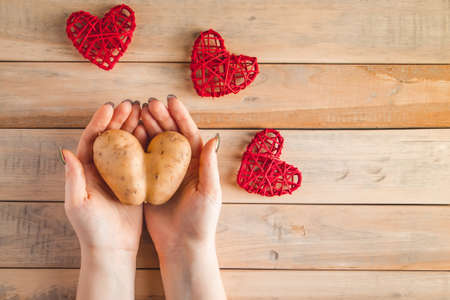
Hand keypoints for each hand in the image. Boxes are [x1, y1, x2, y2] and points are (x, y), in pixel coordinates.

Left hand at [63, 100, 142, 254]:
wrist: (113, 248)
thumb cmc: (91, 229)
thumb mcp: (78, 204)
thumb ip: (73, 178)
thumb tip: (65, 151)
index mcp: (86, 170)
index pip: (92, 140)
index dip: (100, 122)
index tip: (111, 107)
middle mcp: (103, 169)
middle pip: (111, 138)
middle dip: (120, 119)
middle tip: (131, 104)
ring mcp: (120, 174)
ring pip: (127, 145)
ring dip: (133, 127)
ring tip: (143, 112)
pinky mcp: (136, 181)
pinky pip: (141, 158)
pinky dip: (146, 144)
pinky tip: (152, 133)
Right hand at [140, 95, 224, 299]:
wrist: (183, 246)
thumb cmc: (201, 221)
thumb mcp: (209, 192)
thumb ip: (209, 165)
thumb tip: (214, 137)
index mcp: (197, 164)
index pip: (188, 134)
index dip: (180, 116)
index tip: (170, 100)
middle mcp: (180, 166)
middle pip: (170, 135)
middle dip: (160, 118)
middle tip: (149, 103)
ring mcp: (163, 174)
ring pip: (154, 145)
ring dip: (147, 128)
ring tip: (137, 112)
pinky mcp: (149, 184)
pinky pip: (141, 161)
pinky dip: (135, 147)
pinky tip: (127, 134)